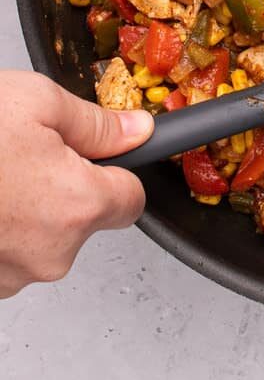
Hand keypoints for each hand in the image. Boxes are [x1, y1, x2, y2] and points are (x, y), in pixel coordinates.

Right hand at [0, 72, 152, 298]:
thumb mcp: (36, 102)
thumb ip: (96, 123)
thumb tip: (134, 131)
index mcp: (77, 206)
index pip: (132, 199)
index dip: (117, 171)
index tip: (99, 156)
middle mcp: (50, 254)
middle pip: (82, 220)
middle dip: (62, 187)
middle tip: (23, 154)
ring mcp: (10, 277)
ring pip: (41, 238)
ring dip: (24, 210)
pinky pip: (6, 254)